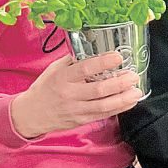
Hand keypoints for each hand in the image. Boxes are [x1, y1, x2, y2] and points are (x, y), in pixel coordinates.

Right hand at [11, 52, 142, 138]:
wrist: (31, 113)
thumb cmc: (46, 87)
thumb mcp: (55, 69)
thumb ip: (74, 60)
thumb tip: (96, 47)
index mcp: (62, 77)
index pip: (85, 69)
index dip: (103, 63)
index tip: (118, 57)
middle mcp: (69, 94)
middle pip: (98, 89)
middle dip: (119, 82)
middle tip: (133, 75)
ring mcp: (76, 109)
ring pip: (103, 105)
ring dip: (123, 98)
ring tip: (136, 90)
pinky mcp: (81, 120)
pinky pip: (103, 114)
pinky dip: (119, 108)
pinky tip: (130, 101)